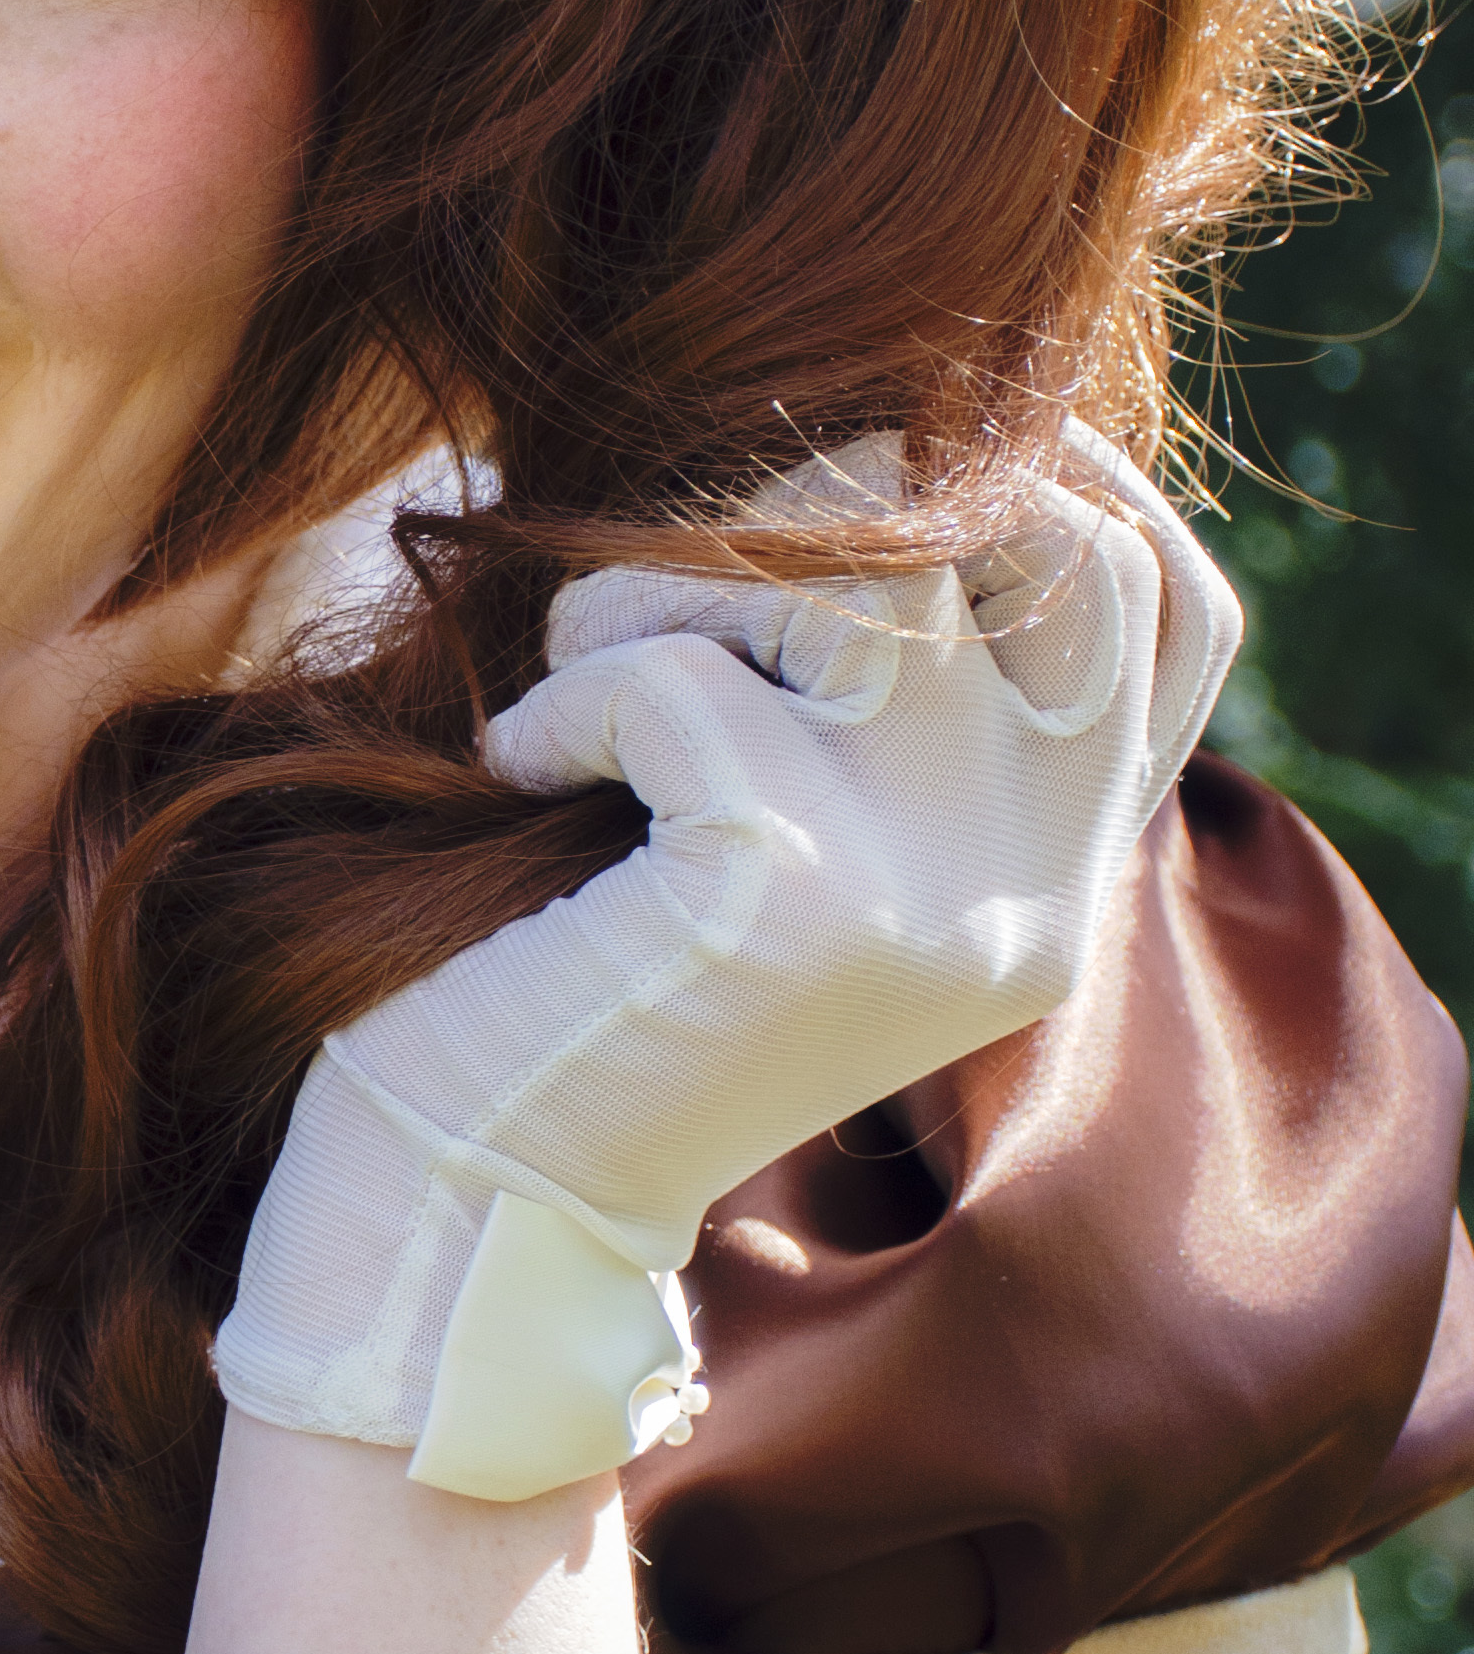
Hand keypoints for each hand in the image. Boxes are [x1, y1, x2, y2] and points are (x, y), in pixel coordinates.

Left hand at [213, 433, 1239, 1495]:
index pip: (1172, 614)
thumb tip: (894, 450)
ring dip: (673, 576)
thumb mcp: (797, 830)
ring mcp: (934, 893)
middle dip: (847, 494)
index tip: (904, 446)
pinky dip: (570, 688)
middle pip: (1051, 542)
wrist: (481, 1207)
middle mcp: (1035, 886)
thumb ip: (890, 696)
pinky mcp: (792, 898)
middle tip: (683, 572)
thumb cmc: (598, 979)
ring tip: (580, 670)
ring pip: (863, 572)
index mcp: (1055, 874)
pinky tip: (521, 764)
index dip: (1063, 477)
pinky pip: (679, 674)